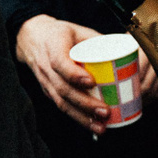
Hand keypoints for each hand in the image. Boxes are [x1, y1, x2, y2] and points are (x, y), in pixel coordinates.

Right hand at [15, 15, 107, 131]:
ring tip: (100, 126)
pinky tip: (92, 126)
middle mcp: (46, 65)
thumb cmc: (60, 34)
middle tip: (105, 111)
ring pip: (62, 102)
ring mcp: (46, 81)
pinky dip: (78, 118)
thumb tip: (125, 54)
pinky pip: (62, 107)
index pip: (59, 62)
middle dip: (85, 103)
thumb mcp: (79, 30)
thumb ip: (99, 41)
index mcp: (53, 45)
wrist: (32, 39)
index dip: (74, 74)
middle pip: (63, 88)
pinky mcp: (48, 92)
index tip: (92, 82)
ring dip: (82, 117)